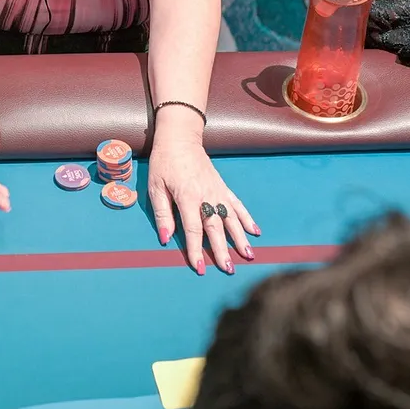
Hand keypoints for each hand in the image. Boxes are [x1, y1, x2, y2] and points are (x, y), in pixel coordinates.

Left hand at [148, 136, 257, 273]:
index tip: (199, 268)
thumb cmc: (164, 162)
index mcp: (187, 197)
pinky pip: (237, 205)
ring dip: (240, 238)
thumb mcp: (155, 187)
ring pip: (231, 218)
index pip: (192, 229)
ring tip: (248, 255)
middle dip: (222, 250)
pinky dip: (247, 218)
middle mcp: (206, 196)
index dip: (195, 250)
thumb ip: (163, 214)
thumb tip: (164, 238)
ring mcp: (217, 191)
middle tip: (228, 269)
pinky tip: (254, 232)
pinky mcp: (223, 187)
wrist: (180, 138)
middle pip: (216, 228)